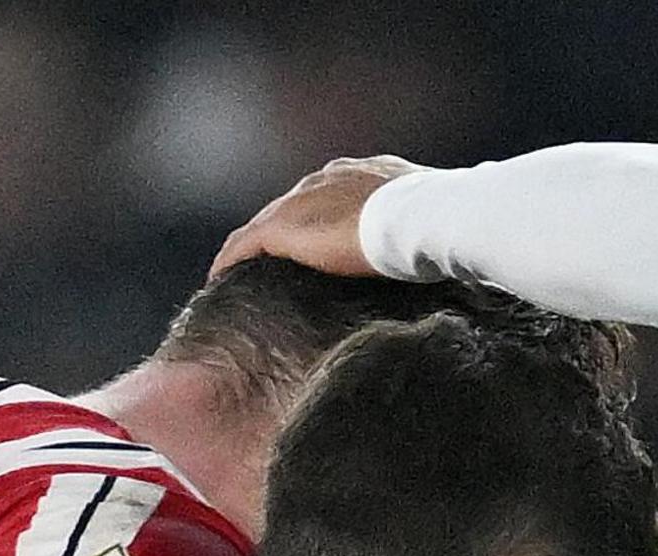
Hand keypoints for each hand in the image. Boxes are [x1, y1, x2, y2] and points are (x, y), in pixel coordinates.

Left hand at [214, 156, 422, 279]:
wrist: (422, 216)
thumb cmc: (438, 221)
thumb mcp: (429, 220)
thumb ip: (419, 231)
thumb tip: (436, 253)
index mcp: (362, 174)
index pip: (328, 196)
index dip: (318, 219)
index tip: (316, 241)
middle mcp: (325, 179)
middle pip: (292, 207)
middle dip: (281, 232)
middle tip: (273, 263)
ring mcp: (301, 201)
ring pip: (263, 225)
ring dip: (251, 247)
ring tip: (241, 273)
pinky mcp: (282, 228)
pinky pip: (243, 246)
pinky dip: (230, 261)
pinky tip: (219, 280)